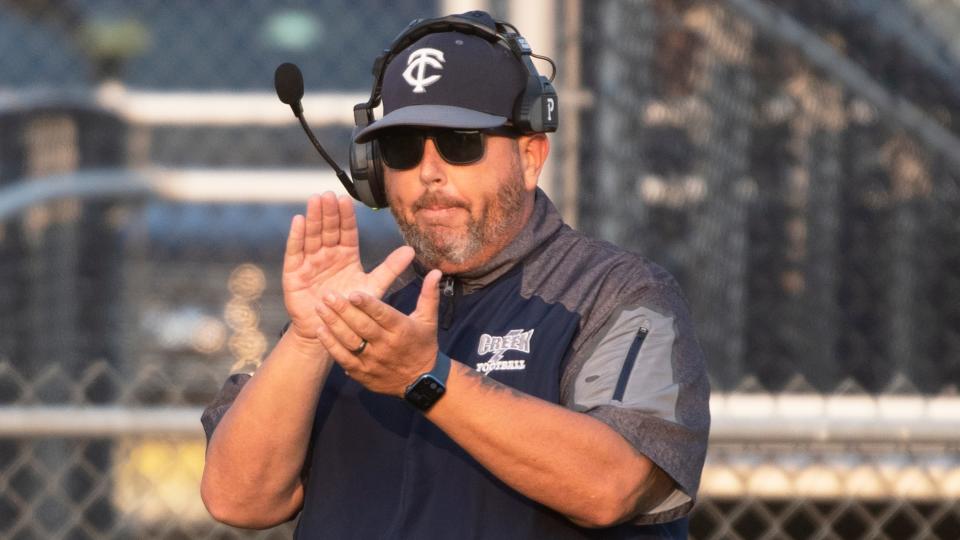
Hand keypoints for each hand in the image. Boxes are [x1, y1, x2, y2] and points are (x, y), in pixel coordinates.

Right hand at [283, 192, 414, 345]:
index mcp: (347, 255)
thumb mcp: (374, 286)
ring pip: (313, 236)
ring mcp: (311, 262)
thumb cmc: (353, 309)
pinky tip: (298, 221)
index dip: (346, 216)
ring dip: (313, 218)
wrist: (330, 331)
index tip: (347, 200)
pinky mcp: (295, 273)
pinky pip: (296, 252)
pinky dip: (296, 236)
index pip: (347, 232)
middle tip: (329, 194)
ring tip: (315, 200)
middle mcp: (328, 255)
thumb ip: (390, 268)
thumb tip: (411, 251)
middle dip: (329, 212)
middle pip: (329, 229)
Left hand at [313, 269, 442, 396]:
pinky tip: (320, 331)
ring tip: (320, 308)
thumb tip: (436, 271)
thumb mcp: (429, 320)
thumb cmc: (423, 345)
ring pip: (350, 341)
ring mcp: (372, 361)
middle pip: (362, 326)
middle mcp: (386, 345)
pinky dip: (331, 345)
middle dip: (343, 310)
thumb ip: (429, 294)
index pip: (383, 315)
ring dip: (333, 325)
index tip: (353, 292)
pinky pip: (344, 358)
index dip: (368, 304)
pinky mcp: (362, 373)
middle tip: (328, 295)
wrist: (420, 382)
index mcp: (402, 330)